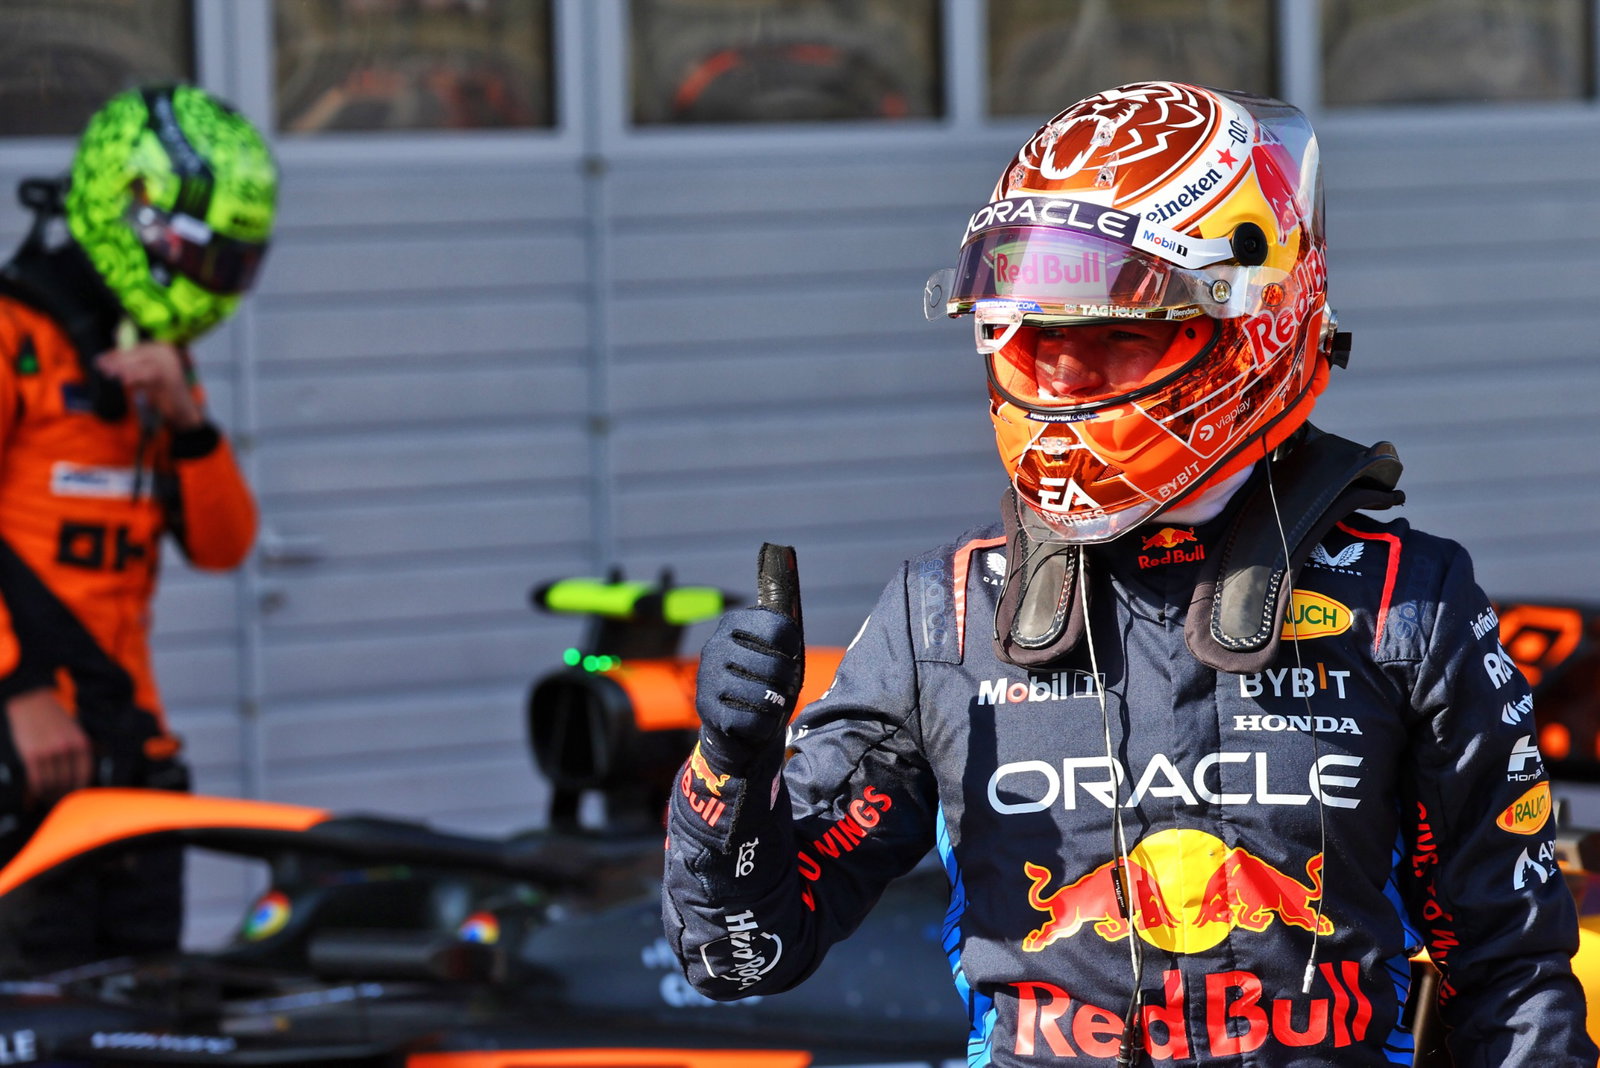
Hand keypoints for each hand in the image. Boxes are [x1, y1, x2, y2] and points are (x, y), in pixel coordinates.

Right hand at [4, 689, 91, 804]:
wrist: (30, 701)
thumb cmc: (53, 716)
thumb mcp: (75, 729)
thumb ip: (82, 747)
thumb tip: (90, 767)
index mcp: (81, 743)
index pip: (84, 775)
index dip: (79, 790)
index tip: (74, 798)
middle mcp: (67, 749)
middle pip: (67, 782)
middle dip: (62, 795)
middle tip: (58, 803)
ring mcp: (49, 752)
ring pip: (51, 783)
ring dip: (49, 795)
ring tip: (47, 801)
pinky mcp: (31, 755)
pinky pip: (36, 780)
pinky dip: (37, 791)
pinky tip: (36, 795)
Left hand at [95, 341, 203, 429]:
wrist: (183, 408)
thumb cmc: (163, 391)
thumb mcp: (146, 374)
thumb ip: (133, 365)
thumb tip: (110, 360)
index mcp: (161, 348)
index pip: (134, 348)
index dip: (115, 353)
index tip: (101, 358)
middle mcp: (166, 352)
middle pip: (135, 353)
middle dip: (116, 360)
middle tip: (101, 365)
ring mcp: (169, 363)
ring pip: (139, 362)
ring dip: (121, 367)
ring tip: (109, 373)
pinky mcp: (170, 375)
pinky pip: (147, 374)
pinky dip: (134, 377)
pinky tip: (124, 381)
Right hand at [694, 544, 805, 776]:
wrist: (733, 727)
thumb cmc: (762, 679)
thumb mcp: (772, 647)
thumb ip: (780, 619)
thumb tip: (783, 555)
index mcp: (734, 623)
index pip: (780, 627)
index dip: (793, 646)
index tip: (791, 656)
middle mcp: (716, 645)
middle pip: (776, 664)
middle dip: (788, 681)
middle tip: (784, 687)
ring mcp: (708, 677)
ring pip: (765, 693)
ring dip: (777, 704)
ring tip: (772, 704)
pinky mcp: (707, 708)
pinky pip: (753, 718)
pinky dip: (763, 724)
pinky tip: (757, 720)